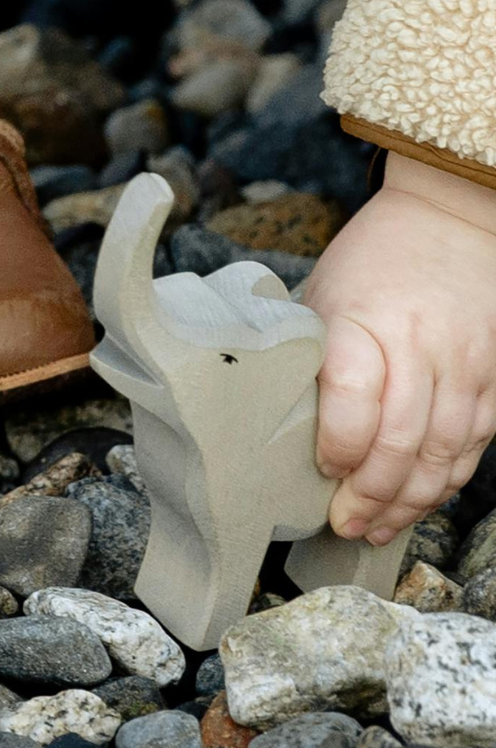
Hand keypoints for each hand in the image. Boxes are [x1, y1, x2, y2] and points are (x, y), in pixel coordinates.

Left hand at [304, 151, 495, 544]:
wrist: (448, 220)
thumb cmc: (369, 264)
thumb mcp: (323, 299)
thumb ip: (312, 358)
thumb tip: (274, 426)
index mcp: (362, 320)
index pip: (353, 395)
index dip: (338, 443)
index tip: (322, 467)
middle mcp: (420, 344)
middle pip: (402, 438)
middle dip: (371, 494)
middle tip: (344, 522)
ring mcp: (465, 362)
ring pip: (443, 452)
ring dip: (410, 501)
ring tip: (377, 527)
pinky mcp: (495, 374)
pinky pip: (475, 442)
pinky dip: (447, 479)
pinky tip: (419, 501)